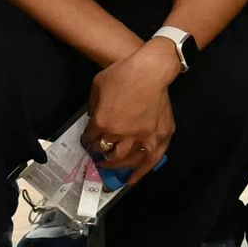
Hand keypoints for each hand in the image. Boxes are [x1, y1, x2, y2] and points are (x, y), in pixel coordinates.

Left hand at [85, 37, 181, 172]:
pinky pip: (150, 159)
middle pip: (108, 153)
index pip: (91, 140)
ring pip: (128, 160)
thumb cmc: (123, 72)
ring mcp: (142, 136)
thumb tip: (94, 118)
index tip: (89, 142)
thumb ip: (94, 106)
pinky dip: (141, 171)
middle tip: (99, 156)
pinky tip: (133, 178)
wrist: (151, 68)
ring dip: (118, 165)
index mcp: (103, 122)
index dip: (88, 141)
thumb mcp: (98, 85)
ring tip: (113, 165)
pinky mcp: (159, 135)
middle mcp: (121, 134)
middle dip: (101, 156)